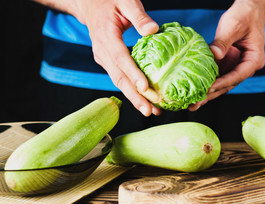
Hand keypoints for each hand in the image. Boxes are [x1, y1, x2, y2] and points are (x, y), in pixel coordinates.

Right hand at [73, 0, 160, 115]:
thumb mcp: (125, 1)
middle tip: (150, 111)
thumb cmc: (109, 0)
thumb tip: (154, 30)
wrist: (89, 5)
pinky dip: (132, 91)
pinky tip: (146, 100)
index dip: (133, 74)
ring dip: (135, 98)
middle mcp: (102, 52)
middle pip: (119, 78)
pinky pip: (120, 79)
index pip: (120, 58)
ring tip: (152, 111)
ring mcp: (103, 59)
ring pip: (119, 82)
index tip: (146, 88)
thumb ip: (139, 16)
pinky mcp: (107, 63)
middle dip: (135, 96)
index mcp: (106, 36)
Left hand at [188, 0, 264, 110]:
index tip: (208, 89)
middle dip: (211, 96)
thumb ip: (224, 41)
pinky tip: (194, 91)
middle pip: (228, 85)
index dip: (222, 83)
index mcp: (253, 60)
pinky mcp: (226, 63)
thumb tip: (214, 54)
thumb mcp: (234, 26)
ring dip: (207, 94)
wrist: (248, 9)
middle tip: (195, 105)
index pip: (237, 76)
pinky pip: (216, 76)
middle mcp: (245, 67)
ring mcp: (235, 66)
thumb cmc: (245, 15)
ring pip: (221, 84)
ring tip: (192, 104)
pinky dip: (205, 83)